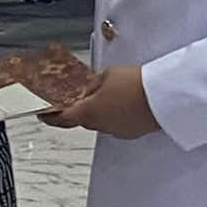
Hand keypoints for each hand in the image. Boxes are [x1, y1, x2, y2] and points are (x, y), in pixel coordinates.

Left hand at [41, 65, 159, 139]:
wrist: (163, 96)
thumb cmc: (135, 84)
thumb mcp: (106, 75)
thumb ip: (92, 85)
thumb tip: (89, 89)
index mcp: (88, 112)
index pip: (62, 118)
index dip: (50, 116)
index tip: (43, 114)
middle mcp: (100, 125)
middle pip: (81, 119)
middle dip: (78, 108)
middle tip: (77, 97)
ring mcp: (116, 130)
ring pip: (100, 120)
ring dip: (98, 110)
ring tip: (105, 94)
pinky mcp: (131, 131)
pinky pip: (115, 122)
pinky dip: (114, 113)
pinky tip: (121, 101)